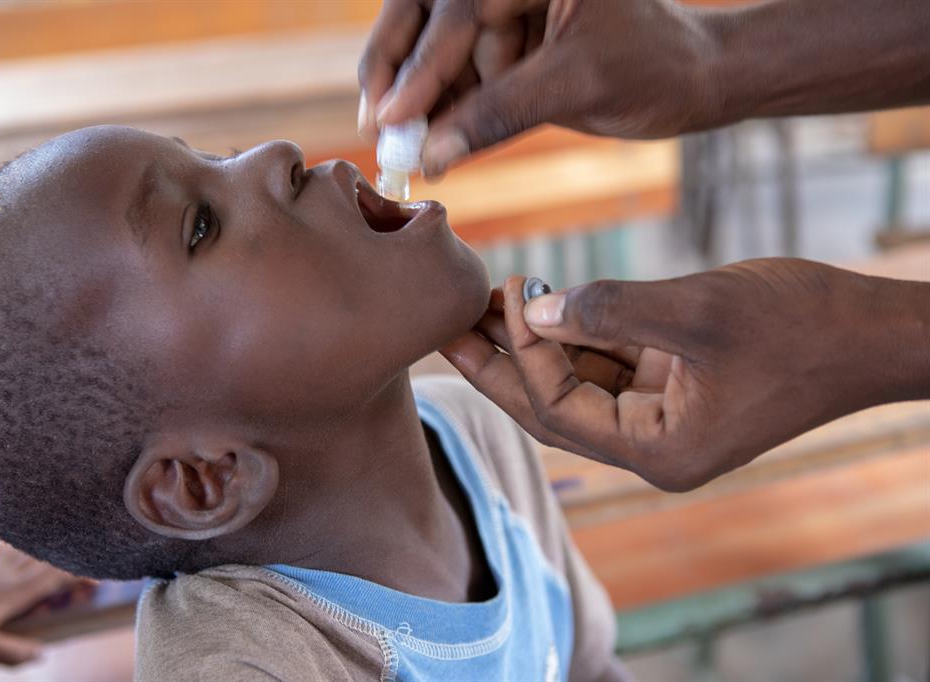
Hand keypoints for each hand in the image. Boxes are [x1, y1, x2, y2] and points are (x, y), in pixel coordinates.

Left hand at [0, 544, 88, 663]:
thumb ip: (10, 652)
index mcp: (10, 594)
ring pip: (27, 552)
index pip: (54, 580)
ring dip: (48, 550)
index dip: (79, 576)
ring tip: (65, 546)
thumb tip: (44, 653)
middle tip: (91, 564)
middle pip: (46, 563)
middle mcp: (4, 576)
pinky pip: (2, 549)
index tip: (101, 576)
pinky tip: (17, 544)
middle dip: (70, 562)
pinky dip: (17, 545)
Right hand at [357, 0, 718, 175]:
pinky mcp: (508, 45)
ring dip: (416, 97)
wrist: (694, 81)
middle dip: (399, 68)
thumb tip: (433, 153)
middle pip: (429, 13)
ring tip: (397, 146)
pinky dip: (442, 109)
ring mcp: (507, 10)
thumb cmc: (654, 68)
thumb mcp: (578, 85)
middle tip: (374, 121)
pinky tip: (427, 141)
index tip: (392, 115)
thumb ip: (501, 114)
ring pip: (437, 48)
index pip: (460, 9)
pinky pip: (461, 75)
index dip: (423, 65)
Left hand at [442, 260, 929, 490]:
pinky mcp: (676, 389)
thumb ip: (609, 309)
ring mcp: (665, 420)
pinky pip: (609, 366)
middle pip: (553, 408)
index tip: (503, 295)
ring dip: (536, 344)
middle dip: (502, 364)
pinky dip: (576, 336)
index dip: (523, 353)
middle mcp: (655, 447)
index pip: (559, 410)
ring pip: (577, 385)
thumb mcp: (698, 309)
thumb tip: (533, 308)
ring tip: (489, 300)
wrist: (872, 333)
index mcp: (659, 451)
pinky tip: (542, 303)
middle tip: (448, 324)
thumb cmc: (801, 324)